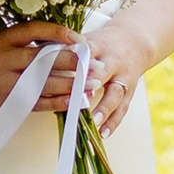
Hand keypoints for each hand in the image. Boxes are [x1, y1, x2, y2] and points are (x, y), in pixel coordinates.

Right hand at [0, 19, 145, 136]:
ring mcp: (2, 81)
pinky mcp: (6, 102)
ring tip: (92, 85)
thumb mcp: (1, 46)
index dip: (59, 34)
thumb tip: (67, 45)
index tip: (80, 40)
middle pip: (42, 58)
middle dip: (72, 61)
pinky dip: (58, 102)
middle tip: (95, 64)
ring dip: (70, 84)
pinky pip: (37, 103)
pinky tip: (75, 102)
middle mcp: (1, 58)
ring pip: (42, 82)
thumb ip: (27, 45)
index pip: (33, 30)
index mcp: (2, 39)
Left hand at [74, 9, 150, 142]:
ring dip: (104, 108)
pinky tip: (103, 133)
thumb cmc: (103, 44)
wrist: (135, 42)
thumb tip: (37, 57)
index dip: (79, 60)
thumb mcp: (87, 39)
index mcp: (100, 46)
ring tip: (94, 121)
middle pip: (104, 73)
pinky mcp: (129, 91)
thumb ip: (66, 48)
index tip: (66, 68)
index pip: (89, 51)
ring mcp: (123, 78)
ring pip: (115, 93)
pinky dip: (113, 122)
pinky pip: (122, 108)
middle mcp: (114, 62)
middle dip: (92, 84)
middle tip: (80, 96)